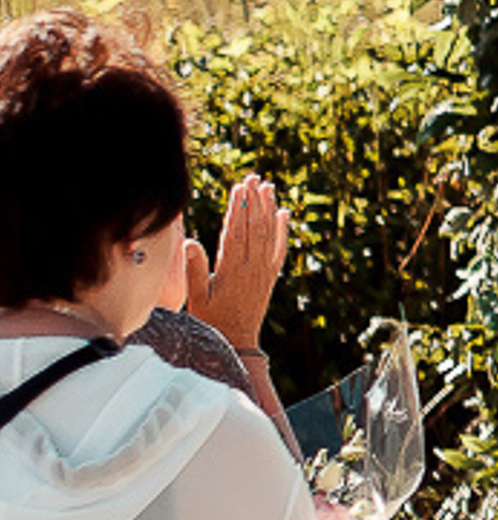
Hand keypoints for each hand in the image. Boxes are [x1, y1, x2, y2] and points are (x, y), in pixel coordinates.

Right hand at [190, 176, 288, 352]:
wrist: (237, 342)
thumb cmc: (211, 321)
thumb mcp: (196, 297)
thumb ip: (194, 270)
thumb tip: (190, 242)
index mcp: (231, 270)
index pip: (236, 232)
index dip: (238, 209)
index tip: (238, 188)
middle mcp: (251, 267)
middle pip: (254, 227)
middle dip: (254, 201)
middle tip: (253, 177)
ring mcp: (264, 271)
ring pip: (268, 234)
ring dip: (269, 209)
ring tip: (268, 186)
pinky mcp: (271, 276)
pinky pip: (280, 250)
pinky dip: (283, 231)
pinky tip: (284, 213)